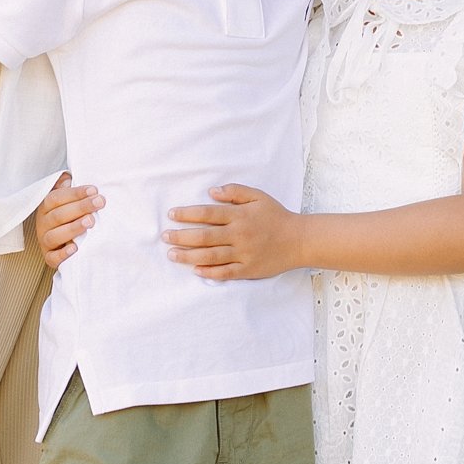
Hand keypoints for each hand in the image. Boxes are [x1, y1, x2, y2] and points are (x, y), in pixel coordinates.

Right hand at [34, 171, 102, 269]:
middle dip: (80, 207)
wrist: (61, 239)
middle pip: (58, 215)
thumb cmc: (69, 214)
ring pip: (54, 235)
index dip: (76, 193)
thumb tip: (69, 177)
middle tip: (99, 203)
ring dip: (73, 228)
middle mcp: (43, 223)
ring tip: (90, 221)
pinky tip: (74, 249)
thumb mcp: (67, 198)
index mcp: (46, 206)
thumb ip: (67, 186)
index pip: (57, 197)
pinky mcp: (49, 257)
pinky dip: (62, 255)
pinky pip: (52, 258)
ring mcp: (45, 240)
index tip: (94, 190)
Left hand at [164, 183, 300, 281]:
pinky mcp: (247, 270)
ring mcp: (243, 254)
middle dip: (181, 236)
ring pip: (210, 256)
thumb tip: (212, 191)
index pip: (207, 214)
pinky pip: (225, 273)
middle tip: (165, 236)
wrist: (298, 240)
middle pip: (204, 236)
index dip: (187, 214)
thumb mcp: (258, 197)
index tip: (172, 214)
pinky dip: (209, 272)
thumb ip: (235, 192)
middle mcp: (239, 235)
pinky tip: (195, 270)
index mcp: (239, 216)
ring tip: (172, 254)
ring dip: (188, 255)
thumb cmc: (276, 216)